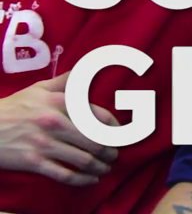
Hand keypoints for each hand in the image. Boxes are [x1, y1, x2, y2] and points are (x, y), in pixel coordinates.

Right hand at [0, 74, 118, 185]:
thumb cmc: (13, 108)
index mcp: (60, 102)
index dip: (115, 128)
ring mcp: (45, 144)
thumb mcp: (38, 89)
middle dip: (110, 150)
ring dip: (100, 166)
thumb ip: (65, 81)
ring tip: (106, 167)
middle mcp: (56, 123)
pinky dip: (83, 179)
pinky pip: (65, 174)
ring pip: (84, 159)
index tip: (120, 134)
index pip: (99, 116)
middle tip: (114, 154)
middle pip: (96, 140)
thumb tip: (86, 69)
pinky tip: (91, 180)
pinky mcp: (34, 162)